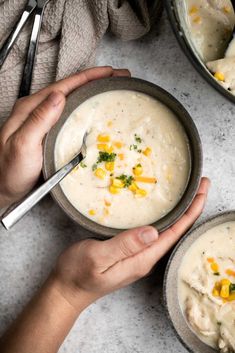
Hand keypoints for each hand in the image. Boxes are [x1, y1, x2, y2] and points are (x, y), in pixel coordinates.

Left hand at [0, 66, 129, 208]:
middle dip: (95, 80)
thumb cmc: (9, 170)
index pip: (63, 86)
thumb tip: (59, 96)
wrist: (3, 187)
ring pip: (72, 100)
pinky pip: (71, 114)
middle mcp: (37, 111)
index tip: (108, 72)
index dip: (87, 77)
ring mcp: (43, 121)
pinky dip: (86, 107)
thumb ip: (39, 120)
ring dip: (92, 92)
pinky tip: (95, 110)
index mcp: (30, 109)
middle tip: (117, 78)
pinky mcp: (50, 132)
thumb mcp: (23, 144)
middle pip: (70, 89)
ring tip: (110, 89)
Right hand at [53, 177, 209, 312]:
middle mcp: (144, 259)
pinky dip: (164, 218)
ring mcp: (137, 257)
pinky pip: (153, 234)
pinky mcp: (129, 253)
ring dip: (180, 213)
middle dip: (191, 209)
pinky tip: (164, 211)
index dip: (191, 212)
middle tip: (200, 187)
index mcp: (141, 259)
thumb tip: (153, 232)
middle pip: (175, 232)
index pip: (174, 234)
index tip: (201, 192)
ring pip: (166, 232)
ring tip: (189, 195)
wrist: (66, 290)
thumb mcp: (98, 256)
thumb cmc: (77, 274)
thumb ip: (124, 245)